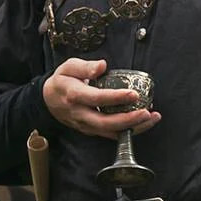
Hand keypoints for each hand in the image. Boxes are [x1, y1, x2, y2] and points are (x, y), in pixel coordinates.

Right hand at [43, 58, 160, 140]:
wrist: (48, 100)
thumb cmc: (62, 81)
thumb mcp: (68, 67)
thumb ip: (85, 66)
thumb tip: (102, 65)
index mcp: (74, 95)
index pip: (97, 98)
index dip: (116, 97)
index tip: (133, 94)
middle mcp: (80, 114)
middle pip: (105, 122)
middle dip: (128, 120)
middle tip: (146, 113)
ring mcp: (86, 125)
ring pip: (110, 132)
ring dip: (133, 127)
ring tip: (152, 118)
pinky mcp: (92, 130)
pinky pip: (111, 134)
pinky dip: (129, 130)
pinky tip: (144, 122)